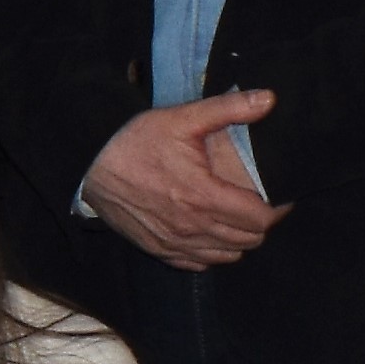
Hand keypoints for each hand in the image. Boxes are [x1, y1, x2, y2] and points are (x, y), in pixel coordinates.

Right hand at [81, 93, 284, 269]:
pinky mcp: (156, 248)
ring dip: (237, 239)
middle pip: (248, 241)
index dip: (276, 209)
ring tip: (234, 218)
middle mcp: (191, 227)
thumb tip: (270, 99)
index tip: (276, 196)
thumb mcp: (182, 118)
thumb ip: (229, 109)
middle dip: (259, 223)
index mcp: (203, 197)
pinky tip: (207, 233)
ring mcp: (173, 242)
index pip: (260, 220)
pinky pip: (197, 264)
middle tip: (255, 203)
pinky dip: (210, 253)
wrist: (88, 164)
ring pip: (226, 256)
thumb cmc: (134, 141)